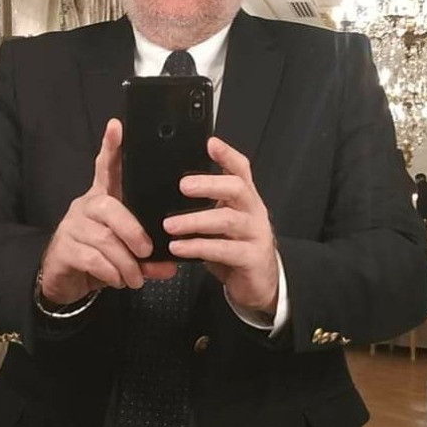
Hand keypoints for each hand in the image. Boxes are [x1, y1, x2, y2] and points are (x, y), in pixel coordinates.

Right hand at [38, 119, 177, 304]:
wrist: (64, 280)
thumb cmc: (99, 258)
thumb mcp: (127, 256)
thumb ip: (148, 258)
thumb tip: (170, 265)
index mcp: (103, 199)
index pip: (105, 168)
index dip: (111, 148)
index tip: (117, 126)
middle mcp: (86, 207)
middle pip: (109, 207)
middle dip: (133, 231)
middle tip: (147, 251)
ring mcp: (72, 227)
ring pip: (103, 238)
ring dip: (125, 262)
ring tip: (135, 278)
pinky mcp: (64, 249)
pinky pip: (92, 258)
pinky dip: (110, 272)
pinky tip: (117, 281)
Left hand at [163, 136, 278, 317]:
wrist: (259, 284)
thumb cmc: (234, 250)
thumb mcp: (221, 224)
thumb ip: (204, 207)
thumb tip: (167, 192)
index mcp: (244, 199)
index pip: (240, 169)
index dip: (227, 154)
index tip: (209, 142)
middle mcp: (253, 212)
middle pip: (236, 188)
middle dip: (209, 184)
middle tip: (183, 185)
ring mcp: (256, 235)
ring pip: (227, 220)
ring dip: (195, 220)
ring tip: (170, 225)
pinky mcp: (252, 258)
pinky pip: (224, 250)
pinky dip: (198, 248)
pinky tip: (178, 248)